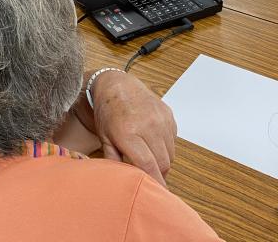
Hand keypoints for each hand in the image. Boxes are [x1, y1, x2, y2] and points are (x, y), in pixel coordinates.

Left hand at [90, 69, 176, 184]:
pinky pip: (173, 140)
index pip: (148, 165)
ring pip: (171, 153)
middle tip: (151, 177)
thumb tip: (124, 182)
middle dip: (159, 174)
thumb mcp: (104, 138)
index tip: (157, 193)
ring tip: (149, 157)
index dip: (154, 182)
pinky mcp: (168, 114)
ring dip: (163, 161)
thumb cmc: (108, 112)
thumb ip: (114, 161)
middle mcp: (148, 125)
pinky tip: (153, 142)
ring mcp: (161, 119)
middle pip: (163, 162)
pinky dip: (166, 147)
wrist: (117, 85)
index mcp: (128, 132)